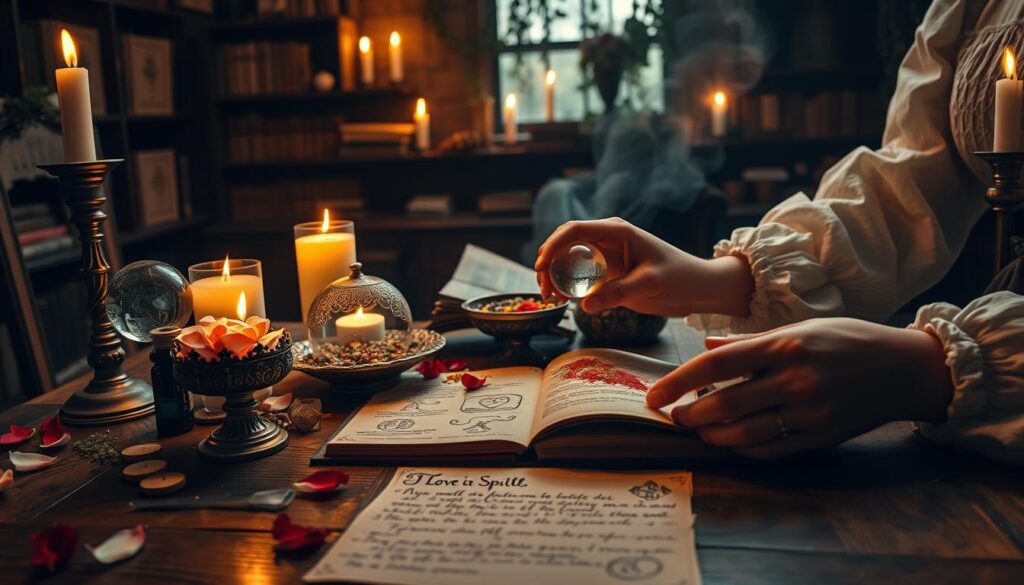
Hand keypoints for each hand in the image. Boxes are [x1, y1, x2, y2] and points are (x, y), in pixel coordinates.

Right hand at [534, 217, 753, 315]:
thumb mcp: (650, 284)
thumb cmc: (680, 278)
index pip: (574, 230)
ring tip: (550, 297)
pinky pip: (579, 275)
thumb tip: (585, 304)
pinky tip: (562, 300)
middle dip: (548, 262)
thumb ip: (619, 293)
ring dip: (554, 275)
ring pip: (568, 259)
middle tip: (543, 288)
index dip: (553, 245)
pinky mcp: (607, 273)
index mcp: (617, 231)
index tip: (541, 266)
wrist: (697, 288)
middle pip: (565, 243)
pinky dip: (566, 285)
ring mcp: (605, 256)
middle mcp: (607, 239)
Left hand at [646, 318, 954, 458]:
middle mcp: (795, 378)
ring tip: (698, 430)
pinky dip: (744, 449)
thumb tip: (707, 347)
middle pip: (725, 403)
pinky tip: (730, 443)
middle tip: (675, 417)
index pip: (717, 365)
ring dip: (713, 435)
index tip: (655, 396)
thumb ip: (750, 341)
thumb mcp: (801, 328)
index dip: (679, 382)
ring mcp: (810, 410)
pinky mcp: (823, 436)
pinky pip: (772, 450)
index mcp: (784, 344)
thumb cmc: (848, 340)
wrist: (906, 368)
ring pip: (745, 433)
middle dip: (690, 414)